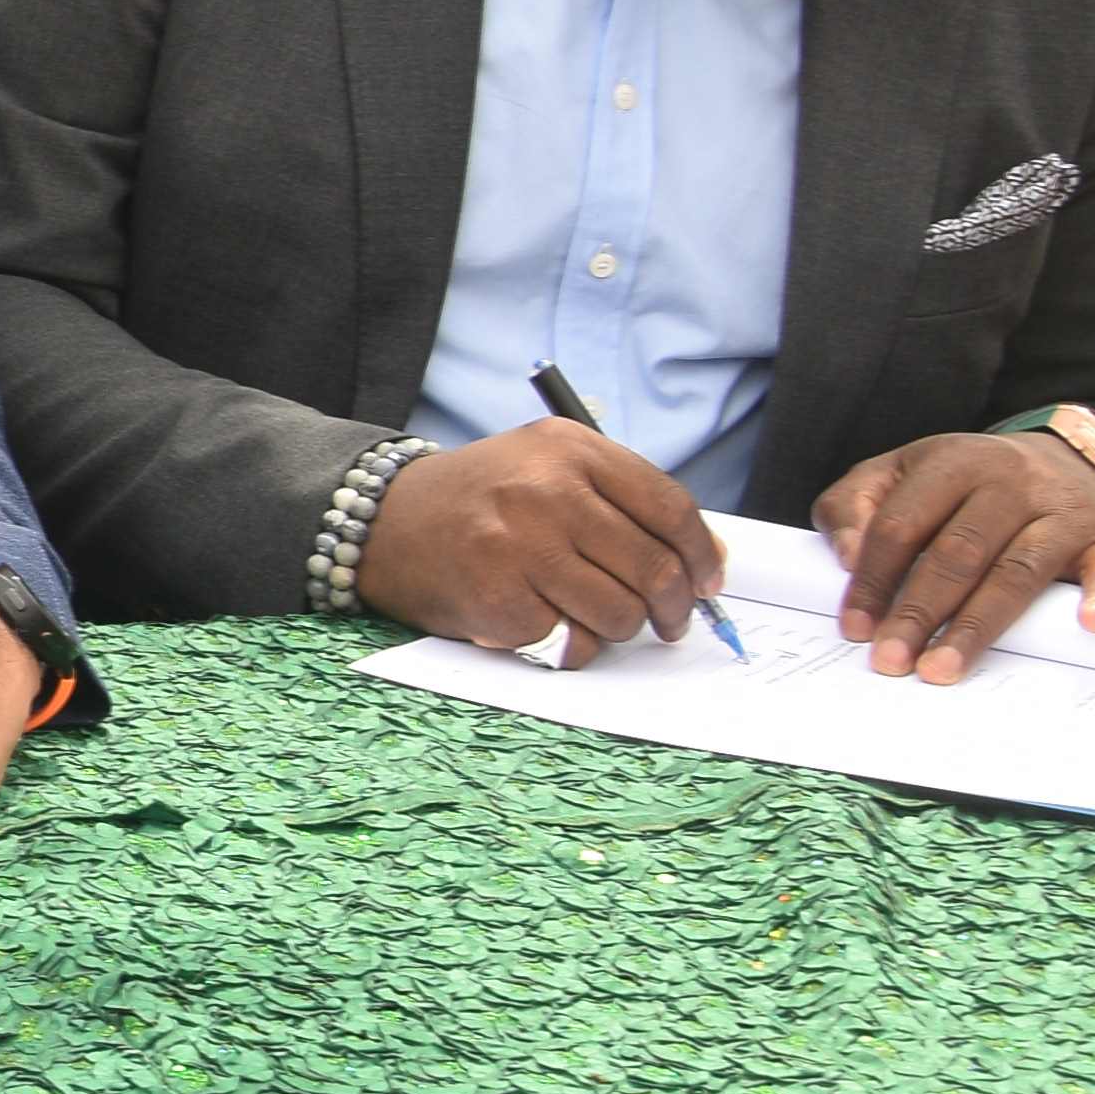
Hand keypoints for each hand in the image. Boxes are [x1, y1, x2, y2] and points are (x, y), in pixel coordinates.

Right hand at [356, 425, 724, 655]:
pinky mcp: (498, 600)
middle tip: (671, 621)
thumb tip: (706, 560)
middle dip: (675, 607)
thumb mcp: (548, 466)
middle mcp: (546, 492)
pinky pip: (572, 642)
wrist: (384, 522)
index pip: (670, 507)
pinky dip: (571, 644)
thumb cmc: (483, 500)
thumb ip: (623, 499)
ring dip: (620, 628)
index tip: (710, 581)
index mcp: (568, 449)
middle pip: (654, 568)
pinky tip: (547, 621)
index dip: (702, 555)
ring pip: (620, 614)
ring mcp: (519, 547)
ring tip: (598, 618)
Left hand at [814, 429, 1094, 678]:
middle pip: (958, 553)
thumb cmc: (967, 481)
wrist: (1069, 458)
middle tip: (892, 659)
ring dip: (978, 625)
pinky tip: (1089, 624)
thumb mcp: (901, 472)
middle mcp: (1011, 481)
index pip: (902, 525)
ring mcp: (1063, 509)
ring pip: (1018, 572)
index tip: (855, 627)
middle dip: (918, 611)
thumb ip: (855, 504)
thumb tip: (845, 556)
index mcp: (952, 461)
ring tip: (944, 667)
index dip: (874, 579)